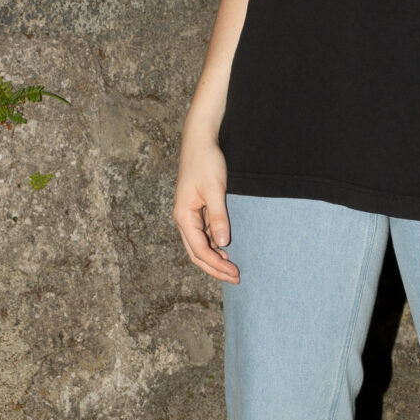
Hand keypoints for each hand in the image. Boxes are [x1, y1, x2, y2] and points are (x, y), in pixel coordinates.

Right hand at [174, 128, 238, 283]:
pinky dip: (214, 246)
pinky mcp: (195, 210)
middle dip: (215, 268)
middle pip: (196, 253)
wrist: (199, 141)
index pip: (199, 251)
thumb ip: (218, 217)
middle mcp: (183, 219)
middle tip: (236, 278)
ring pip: (199, 246)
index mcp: (184, 217)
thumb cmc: (205, 162)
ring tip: (232, 269)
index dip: (217, 266)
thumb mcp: (215, 189)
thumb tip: (222, 243)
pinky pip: (202, 235)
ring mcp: (188, 215)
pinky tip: (226, 251)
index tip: (234, 273)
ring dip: (214, 259)